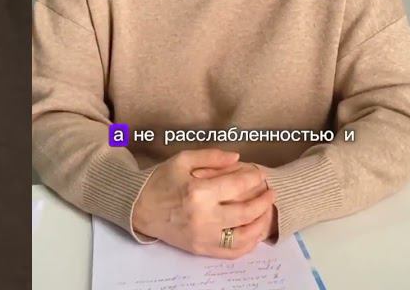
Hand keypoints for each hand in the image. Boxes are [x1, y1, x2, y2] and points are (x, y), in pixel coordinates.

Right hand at [131, 149, 276, 257]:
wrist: (139, 209)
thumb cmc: (161, 182)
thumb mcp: (183, 160)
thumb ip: (212, 156)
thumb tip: (237, 158)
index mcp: (198, 192)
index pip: (238, 185)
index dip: (254, 178)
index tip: (259, 174)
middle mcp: (203, 217)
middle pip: (246, 211)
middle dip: (264, 200)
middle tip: (270, 192)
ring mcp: (203, 237)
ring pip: (245, 236)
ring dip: (262, 223)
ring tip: (266, 211)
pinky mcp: (201, 250)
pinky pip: (233, 252)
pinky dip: (249, 244)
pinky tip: (254, 232)